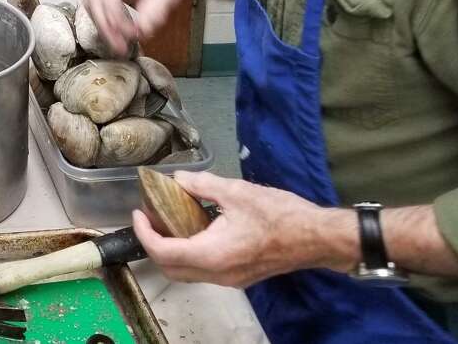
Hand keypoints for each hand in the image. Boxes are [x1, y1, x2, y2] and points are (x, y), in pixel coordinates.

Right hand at [84, 0, 191, 56]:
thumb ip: (157, 8)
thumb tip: (142, 28)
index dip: (116, 13)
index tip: (130, 32)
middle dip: (106, 23)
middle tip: (119, 44)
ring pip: (91, 1)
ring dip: (103, 25)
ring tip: (118, 44)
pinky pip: (95, 4)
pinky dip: (104, 21)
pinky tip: (115, 35)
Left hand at [132, 171, 356, 287]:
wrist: (318, 238)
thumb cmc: (281, 215)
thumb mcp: (237, 192)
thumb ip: (202, 185)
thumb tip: (178, 179)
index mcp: (214, 255)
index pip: (165, 253)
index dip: (145, 234)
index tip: (139, 214)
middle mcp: (218, 274)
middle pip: (171, 268)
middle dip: (154, 244)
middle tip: (150, 217)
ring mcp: (230, 280)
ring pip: (187, 272)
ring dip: (171, 250)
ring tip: (168, 220)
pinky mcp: (239, 276)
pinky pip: (203, 270)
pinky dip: (190, 252)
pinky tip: (194, 228)